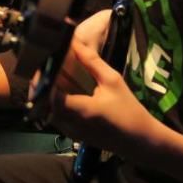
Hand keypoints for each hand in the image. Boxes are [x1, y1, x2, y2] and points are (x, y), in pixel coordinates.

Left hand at [50, 39, 162, 163]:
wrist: (139, 139)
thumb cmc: (128, 108)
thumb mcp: (113, 80)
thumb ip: (92, 62)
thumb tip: (74, 43)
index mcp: (82, 110)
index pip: (51, 97)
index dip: (44, 81)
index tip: (45, 65)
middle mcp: (71, 124)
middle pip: (44, 105)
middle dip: (43, 87)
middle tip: (45, 68)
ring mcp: (70, 133)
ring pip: (48, 113)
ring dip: (48, 96)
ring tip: (52, 77)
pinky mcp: (73, 136)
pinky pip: (57, 119)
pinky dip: (55, 106)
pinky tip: (62, 92)